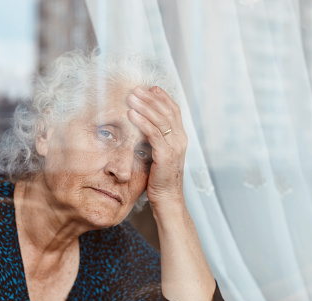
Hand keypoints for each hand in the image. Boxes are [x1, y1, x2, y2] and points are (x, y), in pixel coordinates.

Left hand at [126, 86, 186, 205]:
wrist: (168, 200)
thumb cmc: (159, 180)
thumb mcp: (158, 155)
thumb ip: (154, 140)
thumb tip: (142, 127)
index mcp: (180, 138)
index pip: (174, 111)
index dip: (162, 98)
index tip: (150, 88)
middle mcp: (180, 140)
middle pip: (166, 111)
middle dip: (150, 98)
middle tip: (136, 89)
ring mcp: (175, 147)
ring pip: (160, 120)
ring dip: (144, 106)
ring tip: (130, 97)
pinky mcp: (166, 155)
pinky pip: (153, 134)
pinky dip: (142, 122)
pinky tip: (131, 114)